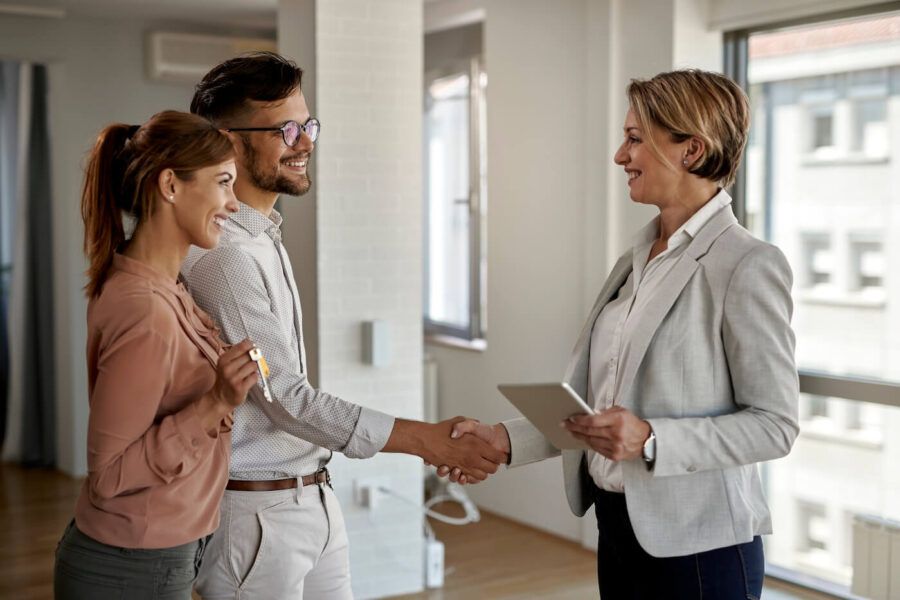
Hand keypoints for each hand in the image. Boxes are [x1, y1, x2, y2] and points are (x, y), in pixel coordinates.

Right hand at [210, 339, 259, 408]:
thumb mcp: (227, 363)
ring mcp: (233, 378)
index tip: (253, 348)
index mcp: (223, 359)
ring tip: (246, 374)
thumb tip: (252, 344)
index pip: (242, 346)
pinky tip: (247, 381)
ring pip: (253, 366)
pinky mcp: (240, 387)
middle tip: (247, 365)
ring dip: (253, 370)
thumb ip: (238, 353)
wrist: (220, 397)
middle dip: (252, 360)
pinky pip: (254, 377)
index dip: (251, 346)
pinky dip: (253, 378)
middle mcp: (227, 368)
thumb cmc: (226, 378)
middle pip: (250, 356)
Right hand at [383, 417, 507, 481]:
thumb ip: (470, 424)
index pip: (497, 456)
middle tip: (493, 461)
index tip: (501, 455)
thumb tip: (478, 424)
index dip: (500, 456)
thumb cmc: (441, 429)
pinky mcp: (455, 471)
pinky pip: (468, 479)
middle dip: (494, 466)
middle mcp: (471, 457)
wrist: (424, 440)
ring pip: (482, 476)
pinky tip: (467, 472)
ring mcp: (463, 466)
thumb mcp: (459, 421)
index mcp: (475, 444)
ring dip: (483, 473)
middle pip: (492, 469)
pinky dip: (470, 478)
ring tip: (481, 465)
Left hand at [563, 406, 649, 460]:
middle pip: (589, 432)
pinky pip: (597, 449)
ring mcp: (615, 447)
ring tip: (571, 431)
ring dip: (579, 436)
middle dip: (574, 428)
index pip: (593, 421)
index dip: (579, 420)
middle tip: (565, 424)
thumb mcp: (621, 411)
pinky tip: (583, 439)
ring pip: (591, 441)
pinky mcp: (614, 456)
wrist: (646, 441)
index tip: (571, 418)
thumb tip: (588, 414)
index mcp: (618, 420)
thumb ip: (605, 412)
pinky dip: (589, 443)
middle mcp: (616, 434)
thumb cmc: (632, 424)